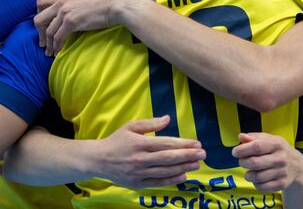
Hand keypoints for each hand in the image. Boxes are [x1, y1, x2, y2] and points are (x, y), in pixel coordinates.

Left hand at [35, 0, 137, 54]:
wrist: (118, 3)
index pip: (41, 2)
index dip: (40, 14)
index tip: (43, 24)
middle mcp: (61, 2)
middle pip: (39, 18)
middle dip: (39, 31)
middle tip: (43, 40)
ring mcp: (65, 12)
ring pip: (48, 31)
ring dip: (48, 43)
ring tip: (49, 51)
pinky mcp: (72, 23)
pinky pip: (58, 37)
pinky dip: (56, 46)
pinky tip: (57, 52)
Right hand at [89, 115, 205, 188]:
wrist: (99, 160)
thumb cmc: (116, 141)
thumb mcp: (130, 126)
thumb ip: (150, 123)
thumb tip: (168, 119)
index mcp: (139, 143)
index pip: (166, 144)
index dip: (183, 144)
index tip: (197, 143)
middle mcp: (141, 159)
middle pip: (169, 158)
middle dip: (188, 155)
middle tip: (203, 153)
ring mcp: (140, 173)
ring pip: (166, 171)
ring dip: (184, 167)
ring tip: (197, 164)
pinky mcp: (138, 184)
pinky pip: (159, 183)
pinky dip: (172, 180)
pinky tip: (184, 175)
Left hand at [232, 133, 302, 192]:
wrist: (297, 166)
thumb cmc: (277, 150)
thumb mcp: (269, 139)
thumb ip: (253, 137)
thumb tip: (241, 137)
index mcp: (277, 144)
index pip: (257, 146)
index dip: (242, 150)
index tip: (235, 152)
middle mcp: (281, 158)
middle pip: (255, 163)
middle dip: (243, 162)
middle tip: (241, 161)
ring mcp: (282, 172)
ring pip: (257, 177)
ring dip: (248, 175)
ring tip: (248, 171)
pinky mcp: (282, 184)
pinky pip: (262, 187)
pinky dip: (255, 184)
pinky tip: (256, 179)